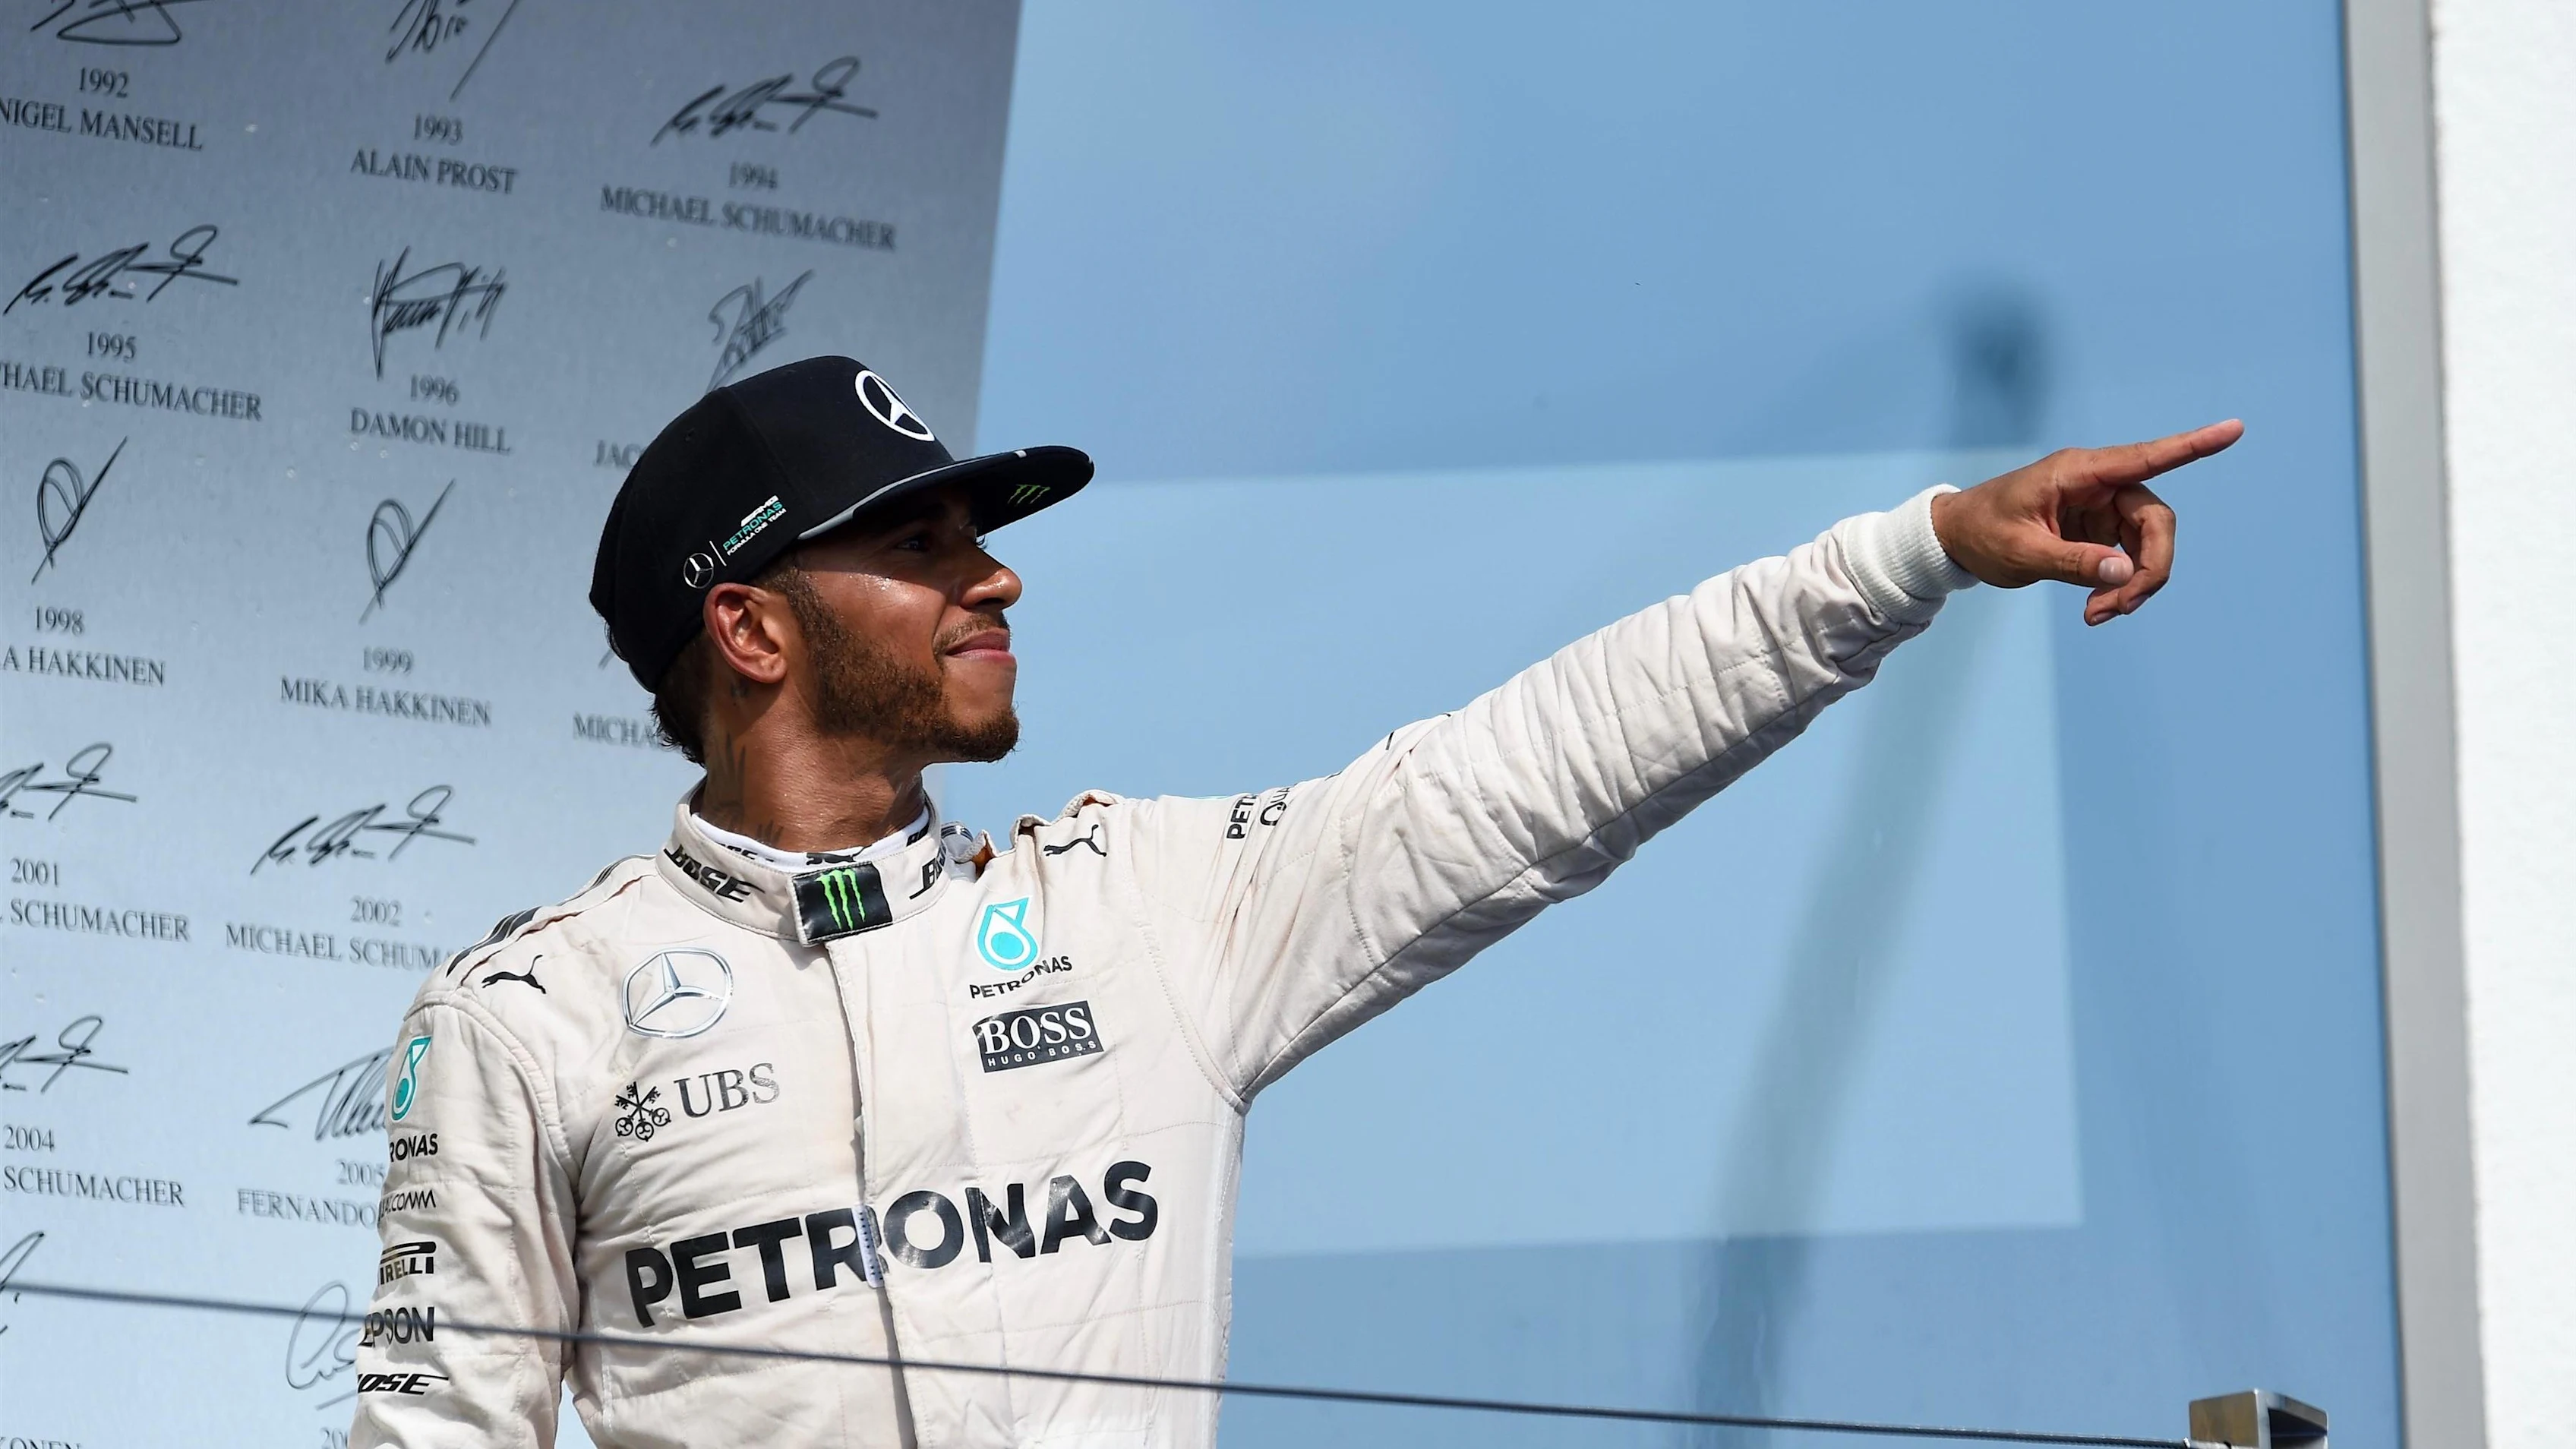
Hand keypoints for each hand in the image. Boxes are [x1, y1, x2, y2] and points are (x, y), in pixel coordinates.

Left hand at [1930, 419, 2241, 625]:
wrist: (1954, 539)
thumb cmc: (1982, 533)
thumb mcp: (2022, 553)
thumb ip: (2073, 562)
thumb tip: (2126, 572)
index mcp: (2078, 472)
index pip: (2146, 457)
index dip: (2193, 445)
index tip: (2235, 429)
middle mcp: (2097, 483)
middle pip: (2155, 521)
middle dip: (2150, 568)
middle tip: (2122, 609)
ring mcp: (2100, 507)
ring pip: (2146, 544)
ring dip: (2134, 584)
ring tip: (2098, 616)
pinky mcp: (2097, 530)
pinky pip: (2128, 557)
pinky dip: (2120, 586)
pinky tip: (2096, 610)